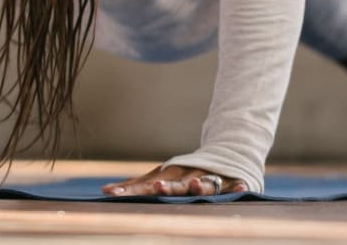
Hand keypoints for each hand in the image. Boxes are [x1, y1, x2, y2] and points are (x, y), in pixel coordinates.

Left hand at [102, 163, 246, 196]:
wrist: (225, 153)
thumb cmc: (185, 173)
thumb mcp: (160, 177)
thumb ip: (136, 186)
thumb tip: (105, 191)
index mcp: (169, 176)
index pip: (147, 184)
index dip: (131, 190)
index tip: (112, 194)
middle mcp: (188, 175)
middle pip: (175, 183)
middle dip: (166, 187)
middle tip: (156, 187)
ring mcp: (209, 178)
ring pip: (205, 182)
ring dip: (199, 183)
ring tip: (194, 184)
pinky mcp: (231, 182)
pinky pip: (235, 185)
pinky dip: (237, 187)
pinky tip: (241, 188)